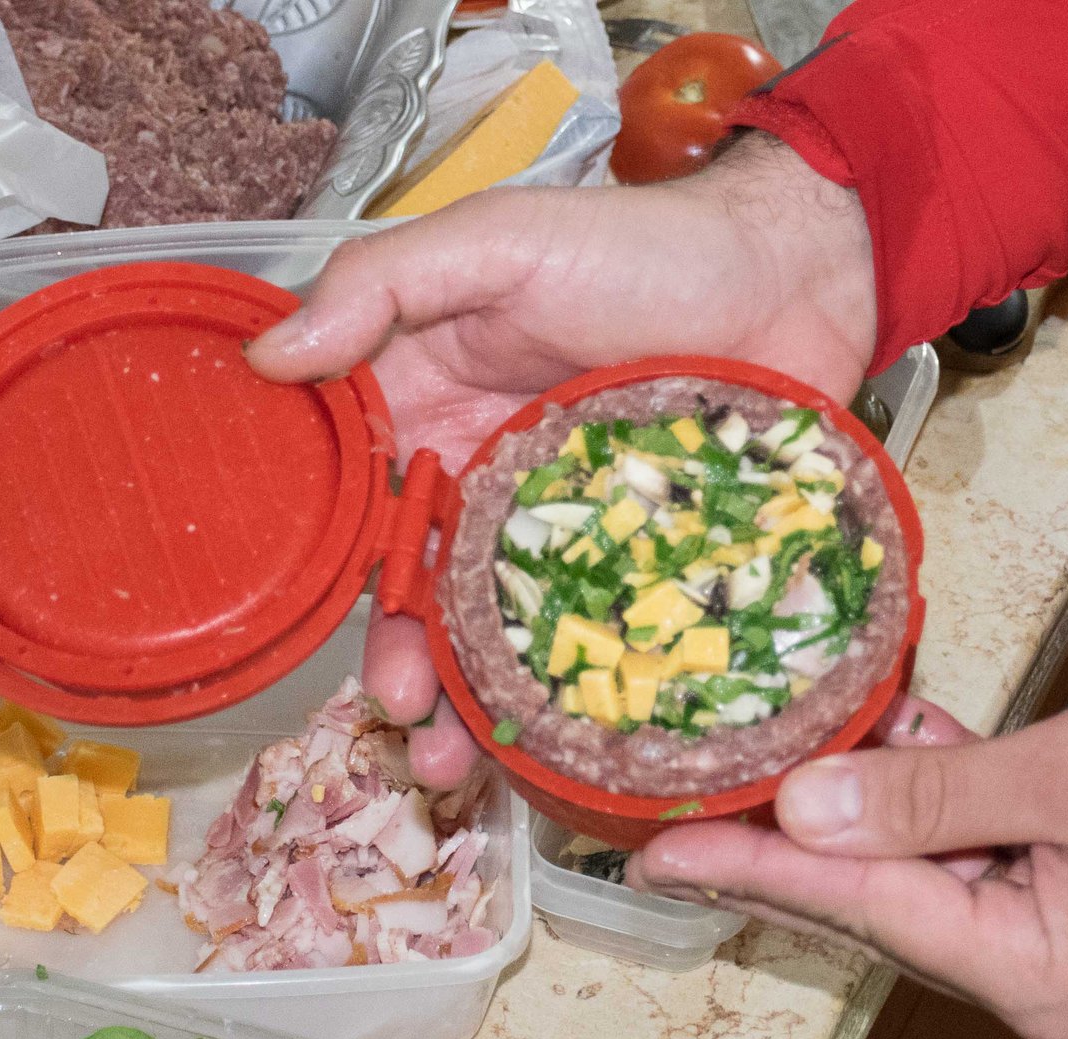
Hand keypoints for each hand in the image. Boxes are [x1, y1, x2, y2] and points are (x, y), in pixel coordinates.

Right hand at [245, 134, 874, 782]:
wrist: (798, 275)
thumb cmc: (647, 249)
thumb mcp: (499, 243)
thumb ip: (385, 285)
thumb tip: (270, 355)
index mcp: (437, 413)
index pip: (359, 509)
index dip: (334, 575)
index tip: (311, 636)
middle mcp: (493, 486)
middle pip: (424, 595)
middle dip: (399, 665)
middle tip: (400, 718)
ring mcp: (573, 537)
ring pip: (502, 635)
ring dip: (470, 705)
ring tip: (456, 765)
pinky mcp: (646, 569)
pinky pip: (599, 642)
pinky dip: (572, 699)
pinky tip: (559, 751)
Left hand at [628, 684, 1067, 1038]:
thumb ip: (932, 794)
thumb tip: (808, 810)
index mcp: (1033, 974)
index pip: (856, 909)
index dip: (749, 869)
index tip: (655, 853)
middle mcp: (1036, 991)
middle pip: (884, 903)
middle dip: (795, 840)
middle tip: (690, 805)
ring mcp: (1062, 966)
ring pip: (932, 879)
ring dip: (879, 807)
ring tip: (804, 745)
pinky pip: (986, 870)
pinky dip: (947, 808)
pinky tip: (909, 742)